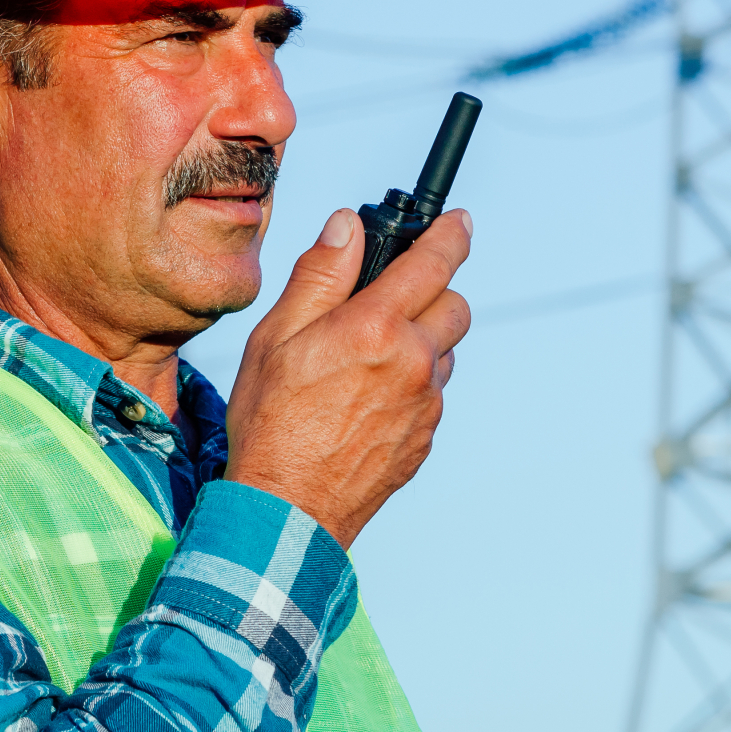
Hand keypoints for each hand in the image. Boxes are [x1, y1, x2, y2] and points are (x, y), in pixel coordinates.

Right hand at [222, 205, 471, 547]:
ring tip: (368, 357)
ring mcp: (425, 405)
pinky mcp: (425, 437)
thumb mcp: (276, 338)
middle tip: (389, 299)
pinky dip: (412, 383)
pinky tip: (367, 400)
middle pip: (454, 306)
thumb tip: (348, 226)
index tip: (459, 222)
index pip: (432, 263)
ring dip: (421, 341)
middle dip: (432, 292)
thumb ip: (319, 276)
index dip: (450, 234)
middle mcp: (413, 362)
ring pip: (444, 352)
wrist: (288, 509)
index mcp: (377, 328)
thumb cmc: (270, 422)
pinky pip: (432, 394)